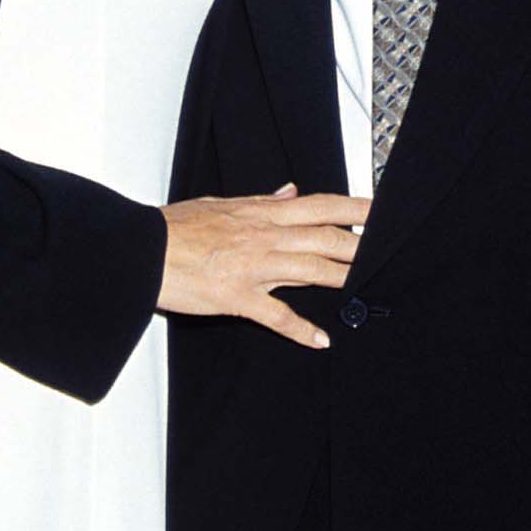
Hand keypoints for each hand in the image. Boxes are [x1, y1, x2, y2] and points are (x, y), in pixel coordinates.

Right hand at [157, 184, 368, 349]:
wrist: (142, 251)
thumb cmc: (175, 227)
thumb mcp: (220, 204)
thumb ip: (260, 201)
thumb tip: (289, 191)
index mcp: (259, 213)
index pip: (318, 205)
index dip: (352, 208)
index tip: (378, 210)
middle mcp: (263, 236)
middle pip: (323, 237)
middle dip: (360, 244)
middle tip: (389, 248)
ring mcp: (252, 267)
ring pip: (310, 269)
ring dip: (342, 277)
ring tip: (368, 285)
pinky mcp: (237, 297)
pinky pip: (276, 314)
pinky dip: (300, 329)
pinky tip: (320, 338)